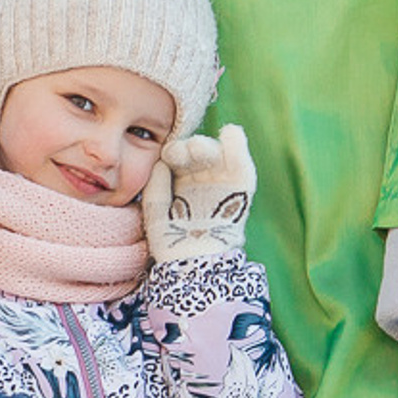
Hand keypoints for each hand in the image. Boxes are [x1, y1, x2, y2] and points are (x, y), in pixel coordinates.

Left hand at [140, 125, 253, 265]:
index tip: (168, 156)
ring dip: (209, 147)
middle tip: (183, 151)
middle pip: (196, 152)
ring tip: (199, 148)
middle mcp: (199, 177)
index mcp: (178, 180)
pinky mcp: (241, 187)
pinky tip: (231, 134)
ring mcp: (220, 181)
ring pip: (218, 153)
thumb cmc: (171, 241)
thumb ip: (156, 188)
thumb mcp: (155, 213)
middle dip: (190, 147)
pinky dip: (238, 147)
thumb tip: (161, 162)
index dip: (173, 152)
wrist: (194, 263)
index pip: (176, 157)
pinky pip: (241, 164)